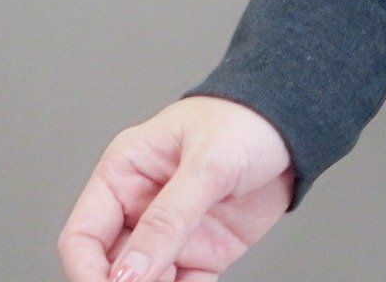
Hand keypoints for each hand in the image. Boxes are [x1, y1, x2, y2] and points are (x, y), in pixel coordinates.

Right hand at [55, 96, 295, 281]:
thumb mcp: (208, 163)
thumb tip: (124, 275)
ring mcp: (172, 234)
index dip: (85, 272)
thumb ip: (167, 219)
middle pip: (110, 269)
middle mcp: (141, 208)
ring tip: (180, 281)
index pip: (83, 235)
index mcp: (125, 173)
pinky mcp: (202, 253)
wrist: (301, 121)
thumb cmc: (250, 119)